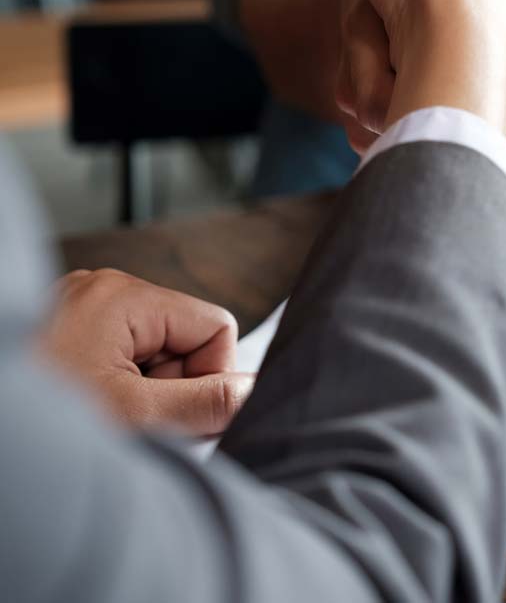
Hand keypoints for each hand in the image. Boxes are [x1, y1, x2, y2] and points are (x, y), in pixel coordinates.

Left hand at [39, 269, 252, 435]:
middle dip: (173, 388)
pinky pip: (121, 358)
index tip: (182, 415)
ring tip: (107, 419)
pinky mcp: (65, 333)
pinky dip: (119, 391)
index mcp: (124, 295)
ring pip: (154, 354)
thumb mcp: (135, 416)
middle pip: (184, 339)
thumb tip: (257, 391)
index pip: (215, 326)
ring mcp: (80, 310)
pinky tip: (93, 412)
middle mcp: (103, 291)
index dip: (211, 376)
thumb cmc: (39, 418)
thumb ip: (208, 403)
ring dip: (145, 394)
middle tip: (135, 422)